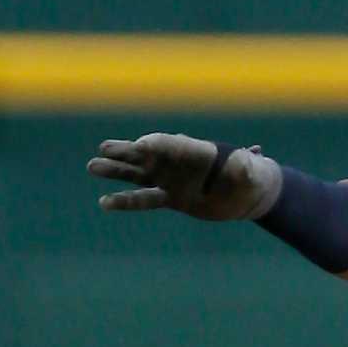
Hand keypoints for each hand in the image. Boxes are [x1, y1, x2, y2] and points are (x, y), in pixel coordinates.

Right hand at [88, 134, 282, 220]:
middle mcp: (179, 163)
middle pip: (148, 155)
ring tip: (93, 166)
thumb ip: (247, 164)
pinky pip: (145, 200)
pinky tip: (105, 202)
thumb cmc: (254, 177)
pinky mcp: (172, 198)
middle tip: (104, 148)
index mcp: (197, 152)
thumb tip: (248, 155)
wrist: (249, 195)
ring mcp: (172, 180)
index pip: (172, 144)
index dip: (156, 144)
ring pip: (139, 175)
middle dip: (127, 152)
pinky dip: (126, 201)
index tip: (139, 146)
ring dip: (117, 171)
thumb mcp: (255, 173)